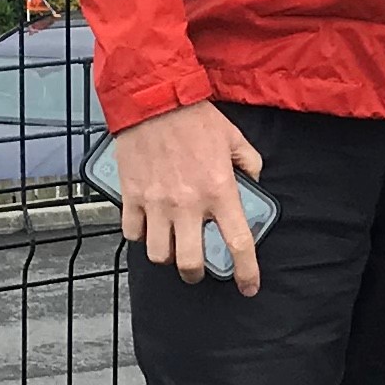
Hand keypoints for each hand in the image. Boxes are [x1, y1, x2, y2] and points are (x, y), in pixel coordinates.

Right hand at [109, 100, 266, 293]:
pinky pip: (132, 232)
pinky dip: (140, 234)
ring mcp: (156, 202)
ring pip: (158, 254)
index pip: (238, 243)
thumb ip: (249, 163)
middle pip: (189, 263)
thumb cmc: (195, 117)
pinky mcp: (131, 196)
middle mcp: (188, 203)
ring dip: (166, 254)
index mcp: (219, 190)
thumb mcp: (234, 137)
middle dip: (195, 273)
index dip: (246, 272)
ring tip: (171, 244)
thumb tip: (252, 181)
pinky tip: (147, 224)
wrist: (154, 98)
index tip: (248, 287)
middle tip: (198, 267)